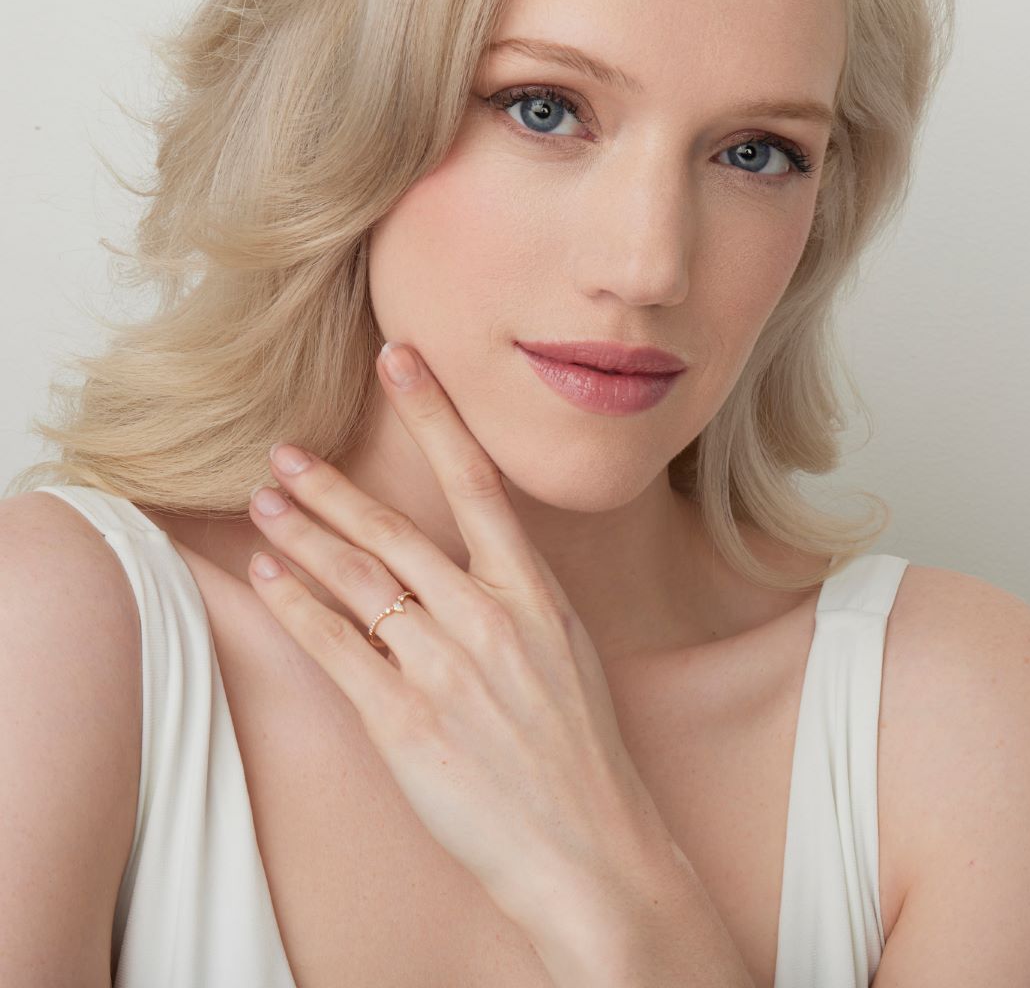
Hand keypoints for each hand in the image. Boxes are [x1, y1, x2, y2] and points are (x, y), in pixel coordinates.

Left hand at [245, 341, 671, 933]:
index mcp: (533, 593)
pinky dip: (298, 607)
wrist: (590, 842)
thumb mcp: (566, 649)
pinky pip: (338, 649)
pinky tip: (271, 578)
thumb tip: (472, 557)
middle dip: (333, 487)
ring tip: (264, 504)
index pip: (476, 483)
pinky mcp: (404, 722)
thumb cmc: (580, 747)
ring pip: (357, 582)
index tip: (401, 361)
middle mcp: (487, 618)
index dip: (433, 416)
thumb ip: (518, 596)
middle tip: (285, 452)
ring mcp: (444, 669)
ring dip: (303, 537)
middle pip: (394, 533)